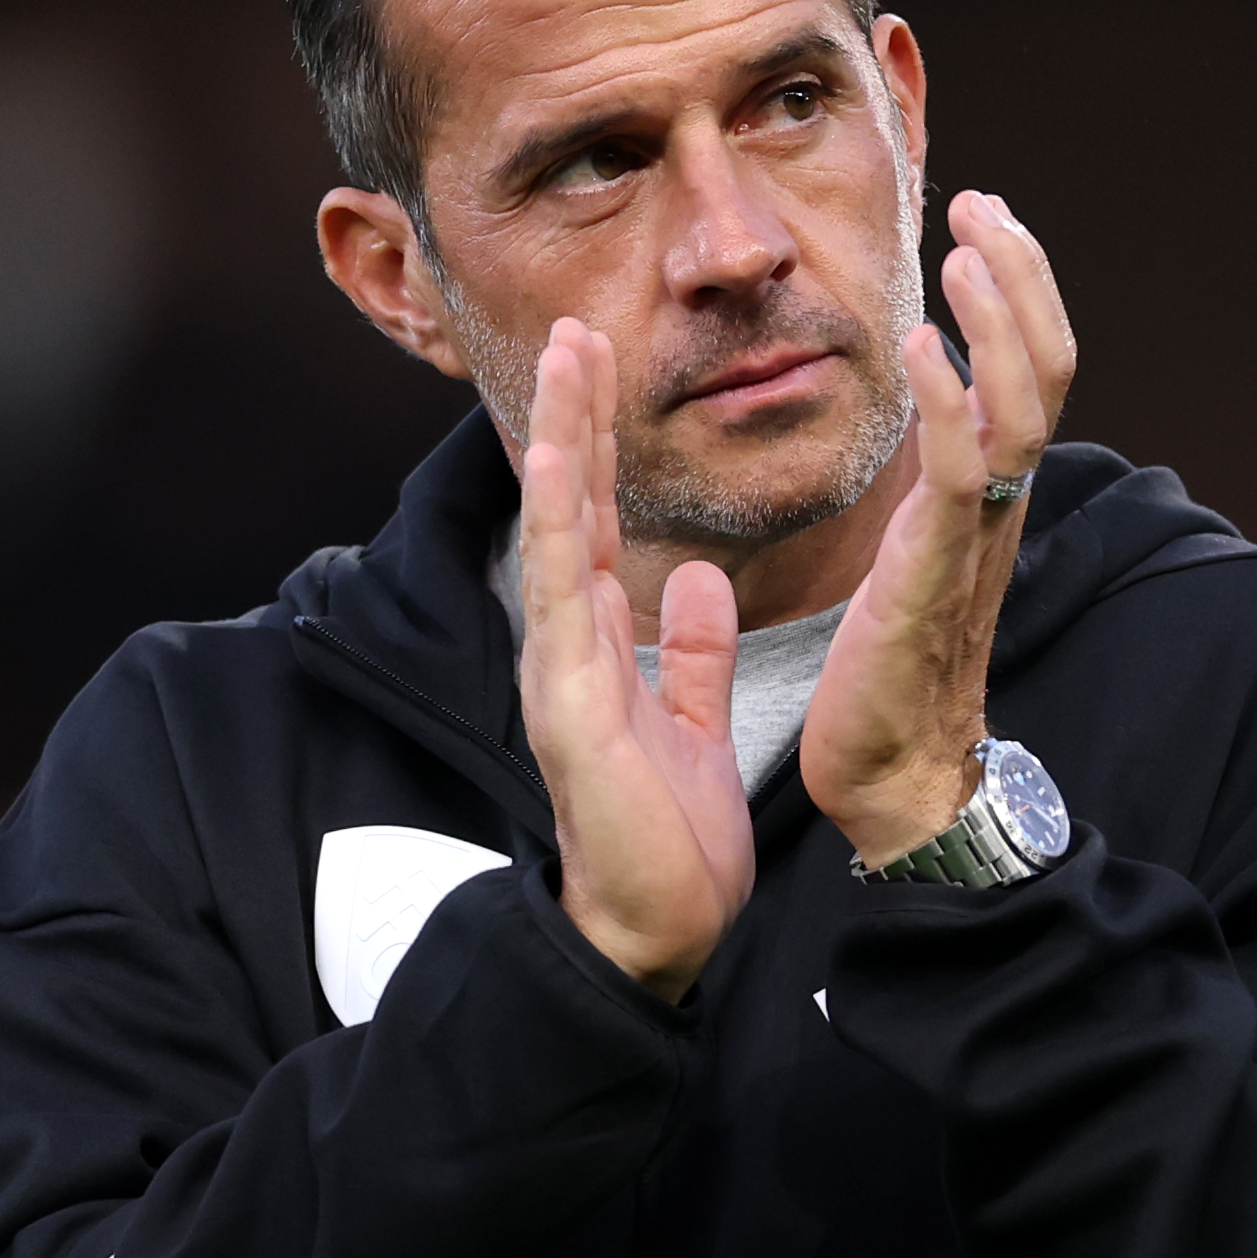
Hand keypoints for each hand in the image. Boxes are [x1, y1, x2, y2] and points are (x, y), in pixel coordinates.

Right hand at [517, 319, 753, 995]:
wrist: (659, 929)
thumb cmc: (670, 841)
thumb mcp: (693, 722)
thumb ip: (692, 650)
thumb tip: (700, 581)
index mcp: (603, 646)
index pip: (598, 523)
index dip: (599, 445)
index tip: (603, 367)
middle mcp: (571, 644)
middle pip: (571, 508)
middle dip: (571, 417)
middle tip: (571, 328)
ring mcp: (561, 669)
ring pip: (557, 530)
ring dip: (557, 441)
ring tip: (560, 358)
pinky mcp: (568, 702)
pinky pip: (563, 595)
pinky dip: (557, 519)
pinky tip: (556, 456)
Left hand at [802, 192, 1078, 867]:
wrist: (894, 776)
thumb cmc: (892, 671)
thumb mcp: (913, 549)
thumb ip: (926, 482)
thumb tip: (923, 417)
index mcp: (992, 493)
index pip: (1032, 368)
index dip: (1020, 288)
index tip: (983, 219)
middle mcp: (999, 505)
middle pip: (1046, 367)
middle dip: (1022, 277)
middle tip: (982, 205)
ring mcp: (975, 538)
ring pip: (1020, 407)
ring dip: (997, 320)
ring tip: (967, 251)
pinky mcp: (934, 574)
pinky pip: (960, 473)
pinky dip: (949, 403)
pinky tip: (925, 347)